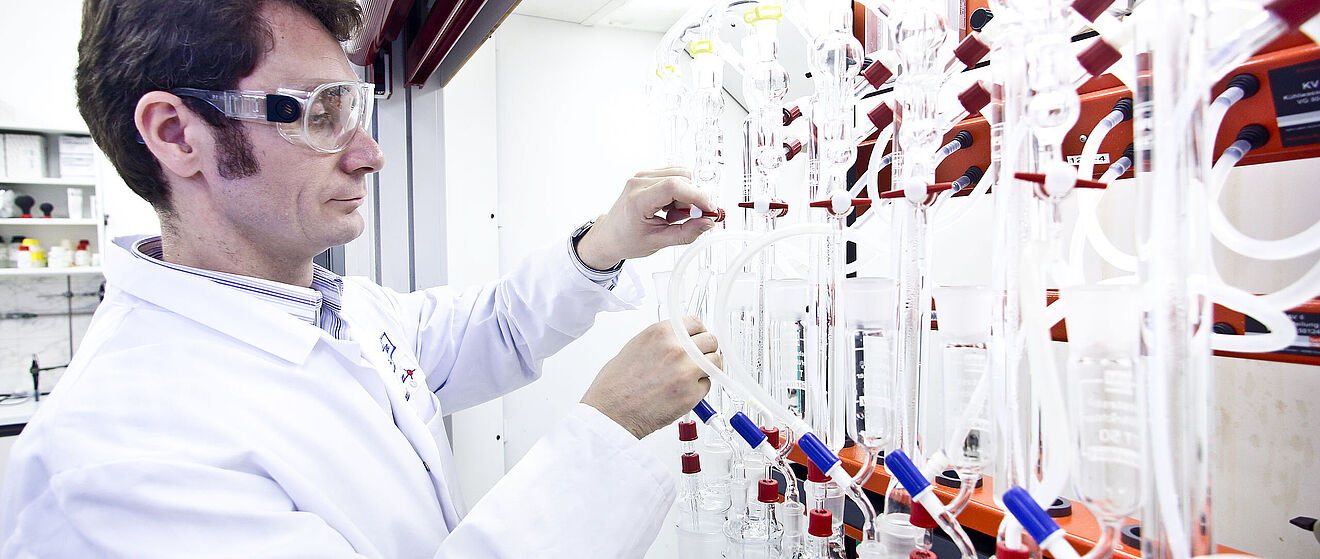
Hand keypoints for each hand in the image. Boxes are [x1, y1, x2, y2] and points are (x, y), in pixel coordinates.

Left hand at [575, 167, 716, 269]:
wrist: (609, 236)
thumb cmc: (627, 240)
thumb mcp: (658, 242)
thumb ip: (686, 233)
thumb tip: (707, 223)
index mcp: (638, 200)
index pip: (674, 186)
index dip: (696, 196)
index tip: (708, 209)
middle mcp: (638, 182)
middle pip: (681, 179)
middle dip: (692, 199)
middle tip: (687, 219)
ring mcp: (642, 176)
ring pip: (680, 175)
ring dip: (685, 195)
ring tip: (672, 214)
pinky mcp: (646, 175)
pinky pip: (674, 175)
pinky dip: (678, 191)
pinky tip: (669, 207)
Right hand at [581, 316, 718, 438]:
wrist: (611, 412)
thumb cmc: (616, 384)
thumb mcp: (637, 346)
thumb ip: (663, 340)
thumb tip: (681, 340)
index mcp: (662, 333)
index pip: (696, 322)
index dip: (699, 332)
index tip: (698, 338)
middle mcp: (677, 348)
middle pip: (711, 340)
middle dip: (707, 349)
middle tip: (700, 358)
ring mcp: (686, 371)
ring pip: (715, 362)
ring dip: (708, 367)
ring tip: (694, 375)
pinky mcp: (691, 394)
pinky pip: (707, 385)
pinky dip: (699, 388)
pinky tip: (683, 391)